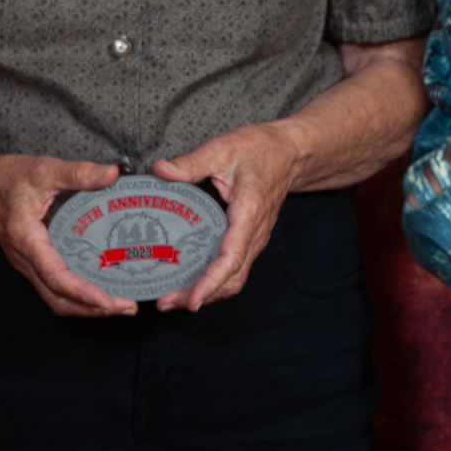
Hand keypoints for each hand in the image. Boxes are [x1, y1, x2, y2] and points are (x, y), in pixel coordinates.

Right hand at [0, 153, 136, 318]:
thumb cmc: (5, 179)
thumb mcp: (43, 169)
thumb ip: (77, 173)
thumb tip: (111, 174)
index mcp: (26, 239)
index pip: (55, 276)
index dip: (82, 292)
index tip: (108, 302)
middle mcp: (25, 259)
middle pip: (58, 298)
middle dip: (92, 309)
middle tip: (126, 306)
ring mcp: (27, 264)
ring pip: (55, 298)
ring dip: (86, 306)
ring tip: (118, 303)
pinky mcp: (31, 263)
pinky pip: (53, 288)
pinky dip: (77, 295)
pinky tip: (99, 287)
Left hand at [150, 122, 302, 309]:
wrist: (291, 152)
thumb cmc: (260, 149)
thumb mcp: (222, 149)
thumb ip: (191, 163)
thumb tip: (160, 170)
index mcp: (249, 212)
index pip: (231, 257)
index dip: (211, 282)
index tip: (191, 300)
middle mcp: (255, 232)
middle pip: (232, 278)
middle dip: (201, 296)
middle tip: (167, 302)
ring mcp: (256, 238)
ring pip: (235, 277)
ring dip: (207, 292)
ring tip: (174, 296)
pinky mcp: (252, 239)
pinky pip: (236, 268)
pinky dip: (214, 280)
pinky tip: (191, 278)